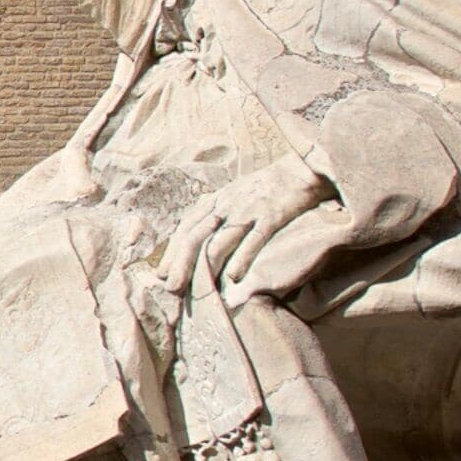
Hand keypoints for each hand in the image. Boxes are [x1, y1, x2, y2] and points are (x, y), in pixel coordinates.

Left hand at [160, 161, 335, 295]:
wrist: (300, 170)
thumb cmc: (264, 189)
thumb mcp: (232, 196)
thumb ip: (215, 215)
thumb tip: (196, 243)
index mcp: (215, 200)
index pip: (186, 227)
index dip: (172, 251)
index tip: (160, 273)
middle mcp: (226, 203)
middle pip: (196, 235)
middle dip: (181, 263)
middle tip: (171, 287)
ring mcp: (248, 209)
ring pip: (220, 239)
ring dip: (205, 266)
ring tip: (196, 290)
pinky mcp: (272, 215)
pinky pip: (255, 238)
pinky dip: (243, 257)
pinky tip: (234, 277)